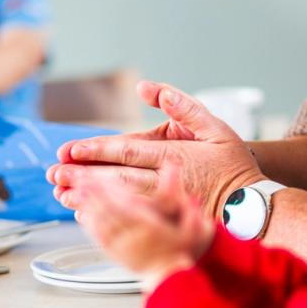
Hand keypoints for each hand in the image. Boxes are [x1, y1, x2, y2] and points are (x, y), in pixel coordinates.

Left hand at [47, 81, 265, 217]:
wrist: (252, 204)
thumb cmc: (232, 163)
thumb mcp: (214, 126)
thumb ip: (181, 105)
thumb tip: (148, 88)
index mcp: (174, 155)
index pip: (128, 151)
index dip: (97, 151)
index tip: (71, 152)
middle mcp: (165, 181)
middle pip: (117, 178)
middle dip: (83, 175)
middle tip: (54, 174)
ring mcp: (164, 204)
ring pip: (119, 200)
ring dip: (88, 197)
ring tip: (62, 194)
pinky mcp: (164, 219)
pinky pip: (130, 218)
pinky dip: (106, 215)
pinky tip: (86, 214)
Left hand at [76, 163, 214, 285]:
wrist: (171, 276)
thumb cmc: (180, 247)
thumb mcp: (189, 219)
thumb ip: (178, 193)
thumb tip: (173, 165)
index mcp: (151, 226)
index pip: (127, 203)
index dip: (110, 189)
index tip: (99, 175)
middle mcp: (134, 236)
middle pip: (109, 211)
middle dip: (92, 194)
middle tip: (77, 177)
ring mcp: (123, 246)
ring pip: (101, 223)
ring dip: (86, 206)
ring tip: (74, 190)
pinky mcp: (115, 254)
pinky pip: (99, 238)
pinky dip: (89, 224)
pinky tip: (81, 212)